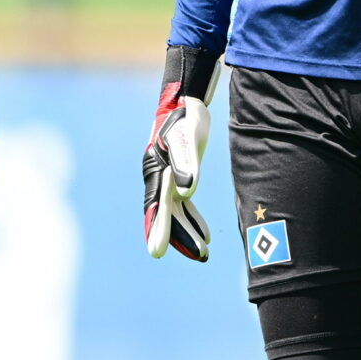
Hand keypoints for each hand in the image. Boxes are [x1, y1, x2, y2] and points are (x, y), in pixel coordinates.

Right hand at [142, 46, 219, 260]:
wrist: (187, 102)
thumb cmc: (187, 119)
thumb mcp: (188, 138)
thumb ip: (187, 164)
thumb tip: (187, 193)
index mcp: (156, 171)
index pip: (156, 206)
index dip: (157, 229)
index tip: (157, 252)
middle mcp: (158, 179)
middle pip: (166, 215)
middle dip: (178, 238)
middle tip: (197, 257)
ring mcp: (168, 179)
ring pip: (175, 213)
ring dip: (187, 233)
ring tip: (204, 254)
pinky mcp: (180, 177)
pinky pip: (184, 205)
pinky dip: (193, 220)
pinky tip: (204, 235)